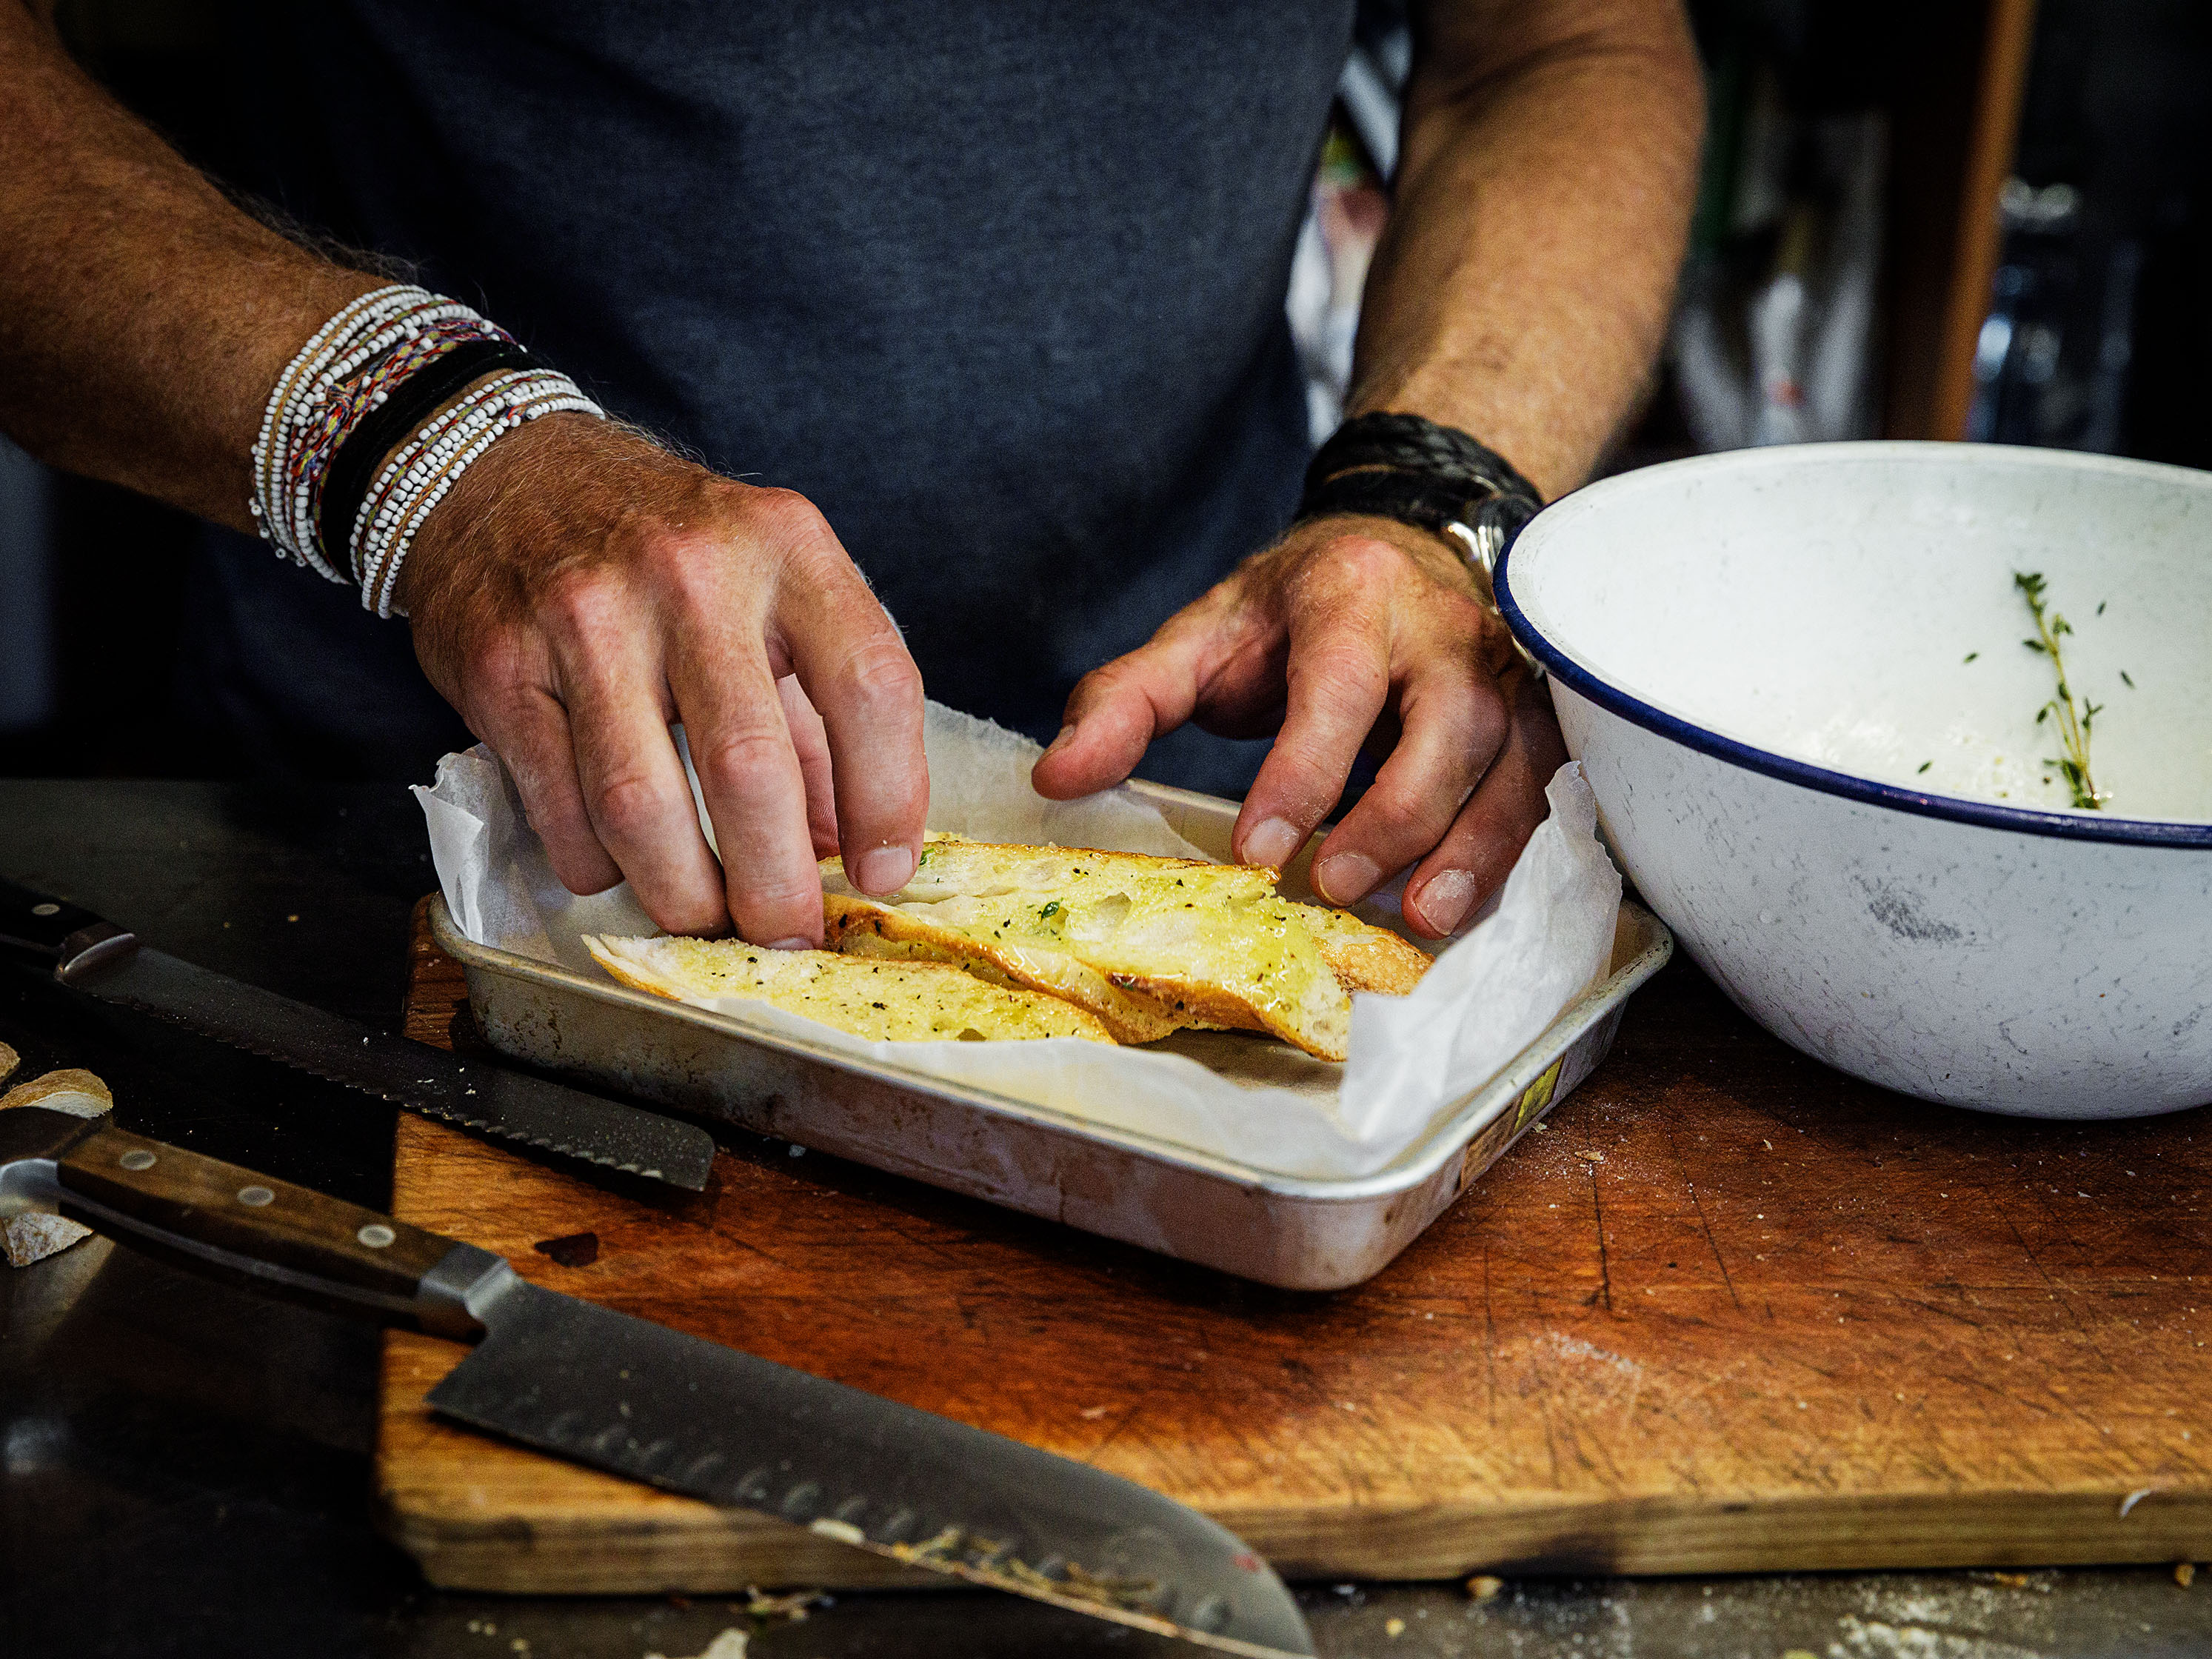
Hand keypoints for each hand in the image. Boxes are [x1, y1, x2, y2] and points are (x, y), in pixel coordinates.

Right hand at [397, 414, 926, 943]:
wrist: (507, 473)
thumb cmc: (667, 549)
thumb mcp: (771, 588)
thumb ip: (819, 713)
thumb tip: (847, 850)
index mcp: (786, 547)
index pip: (870, 685)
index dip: (889, 799)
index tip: (882, 873)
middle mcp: (690, 574)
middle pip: (751, 769)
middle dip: (775, 885)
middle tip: (788, 934)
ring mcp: (586, 616)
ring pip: (644, 806)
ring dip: (684, 894)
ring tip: (708, 919)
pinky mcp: (501, 664)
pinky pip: (563, 809)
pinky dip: (601, 865)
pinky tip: (622, 866)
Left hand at [1030, 516, 1565, 937]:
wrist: (1398, 544)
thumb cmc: (1292, 610)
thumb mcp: (1200, 635)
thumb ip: (1125, 701)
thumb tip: (1057, 779)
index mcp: (1352, 598)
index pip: (1338, 686)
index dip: (1303, 771)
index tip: (1258, 850)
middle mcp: (1446, 629)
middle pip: (1448, 725)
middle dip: (1397, 814)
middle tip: (1334, 884)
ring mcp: (1505, 672)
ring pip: (1514, 761)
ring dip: (1473, 847)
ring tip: (1419, 916)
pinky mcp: (1539, 713)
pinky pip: (1545, 785)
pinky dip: (1511, 849)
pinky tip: (1467, 903)